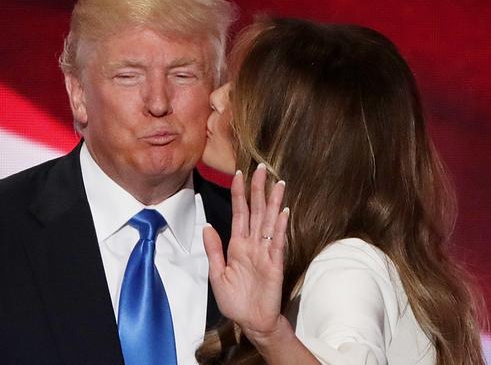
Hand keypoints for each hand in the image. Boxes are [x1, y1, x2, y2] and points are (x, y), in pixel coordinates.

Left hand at [204, 164, 288, 338]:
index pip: (240, 213)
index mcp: (238, 245)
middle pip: (256, 211)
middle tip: (262, 168)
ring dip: (273, 202)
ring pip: (269, 221)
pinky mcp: (275, 264)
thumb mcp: (217, 274)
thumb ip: (214, 250)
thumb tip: (207, 226)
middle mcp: (253, 244)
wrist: (251, 322)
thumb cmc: (235, 301)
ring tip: (278, 183)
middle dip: (258, 190)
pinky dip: (280, 226)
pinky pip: (277, 242)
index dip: (239, 194)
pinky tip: (283, 211)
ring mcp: (265, 252)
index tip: (240, 174)